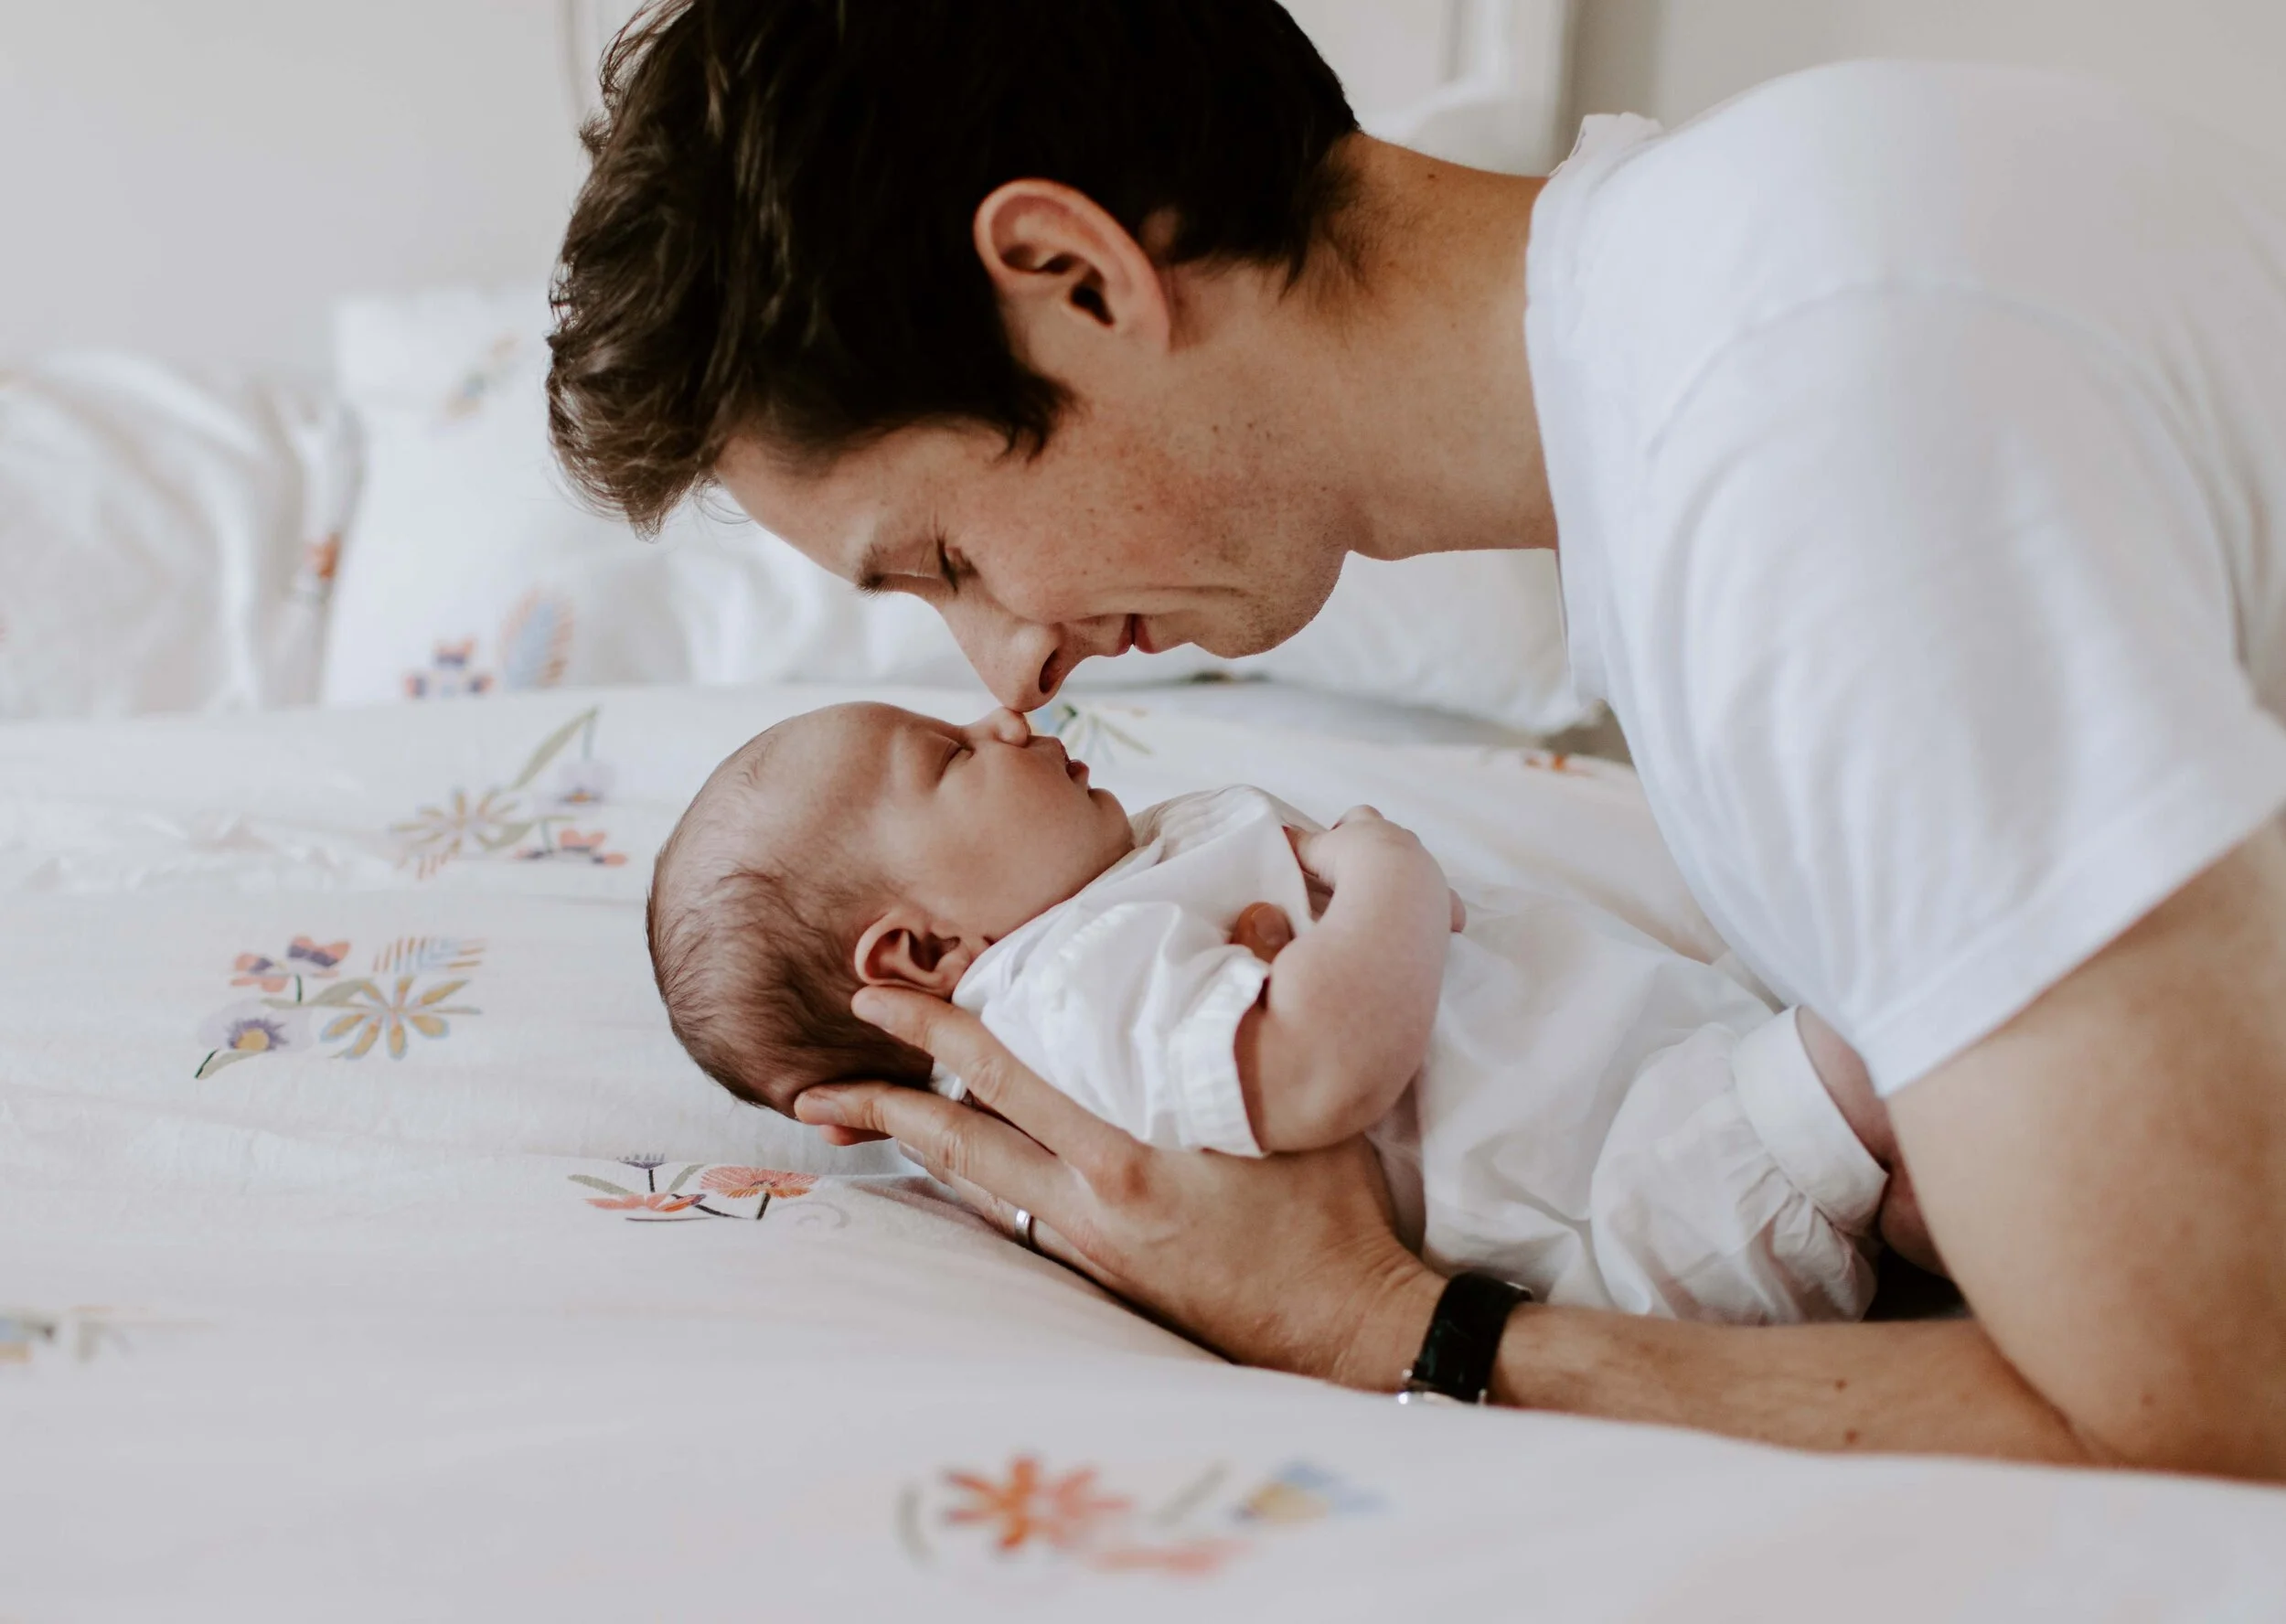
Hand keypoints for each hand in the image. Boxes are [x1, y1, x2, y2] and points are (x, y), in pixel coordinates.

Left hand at [794, 987, 1442, 1384]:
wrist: (1350, 1329)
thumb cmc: (1335, 1217)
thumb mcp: (1307, 1104)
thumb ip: (1266, 999)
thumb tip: (1252, 908)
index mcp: (1125, 1157)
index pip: (1003, 1078)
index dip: (932, 1034)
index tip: (874, 1000)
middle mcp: (1090, 1206)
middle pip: (960, 1145)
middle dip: (884, 1107)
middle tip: (815, 1081)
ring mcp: (1093, 1249)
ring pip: (979, 1187)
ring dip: (922, 1149)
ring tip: (866, 1119)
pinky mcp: (1109, 1278)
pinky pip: (1016, 1219)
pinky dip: (977, 1183)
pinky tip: (962, 1167)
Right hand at [1285, 811, 1464, 931]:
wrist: (1394, 893)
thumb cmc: (1350, 868)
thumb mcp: (1316, 853)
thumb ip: (1299, 845)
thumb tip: (1281, 833)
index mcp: (1371, 829)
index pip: (1356, 817)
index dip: (1341, 830)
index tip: (1330, 846)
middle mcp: (1404, 842)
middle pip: (1391, 832)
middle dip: (1376, 845)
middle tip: (1355, 870)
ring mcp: (1427, 870)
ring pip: (1420, 862)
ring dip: (1406, 875)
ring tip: (1386, 899)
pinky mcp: (1443, 902)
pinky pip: (1448, 903)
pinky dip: (1443, 910)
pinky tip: (1435, 922)